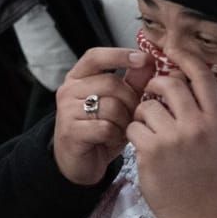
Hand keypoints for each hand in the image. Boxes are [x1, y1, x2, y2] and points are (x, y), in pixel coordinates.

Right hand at [53, 48, 155, 186]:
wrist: (78, 162)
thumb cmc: (99, 129)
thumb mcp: (118, 102)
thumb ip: (132, 81)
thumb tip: (149, 60)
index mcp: (77, 78)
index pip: (95, 57)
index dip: (120, 55)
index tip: (142, 59)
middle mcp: (68, 90)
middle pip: (111, 84)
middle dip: (131, 100)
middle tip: (134, 114)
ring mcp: (66, 111)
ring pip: (111, 106)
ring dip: (124, 121)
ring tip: (121, 129)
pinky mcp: (71, 132)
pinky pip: (105, 127)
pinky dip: (115, 136)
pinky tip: (112, 140)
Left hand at [126, 51, 216, 217]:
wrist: (199, 216)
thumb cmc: (206, 178)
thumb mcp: (216, 141)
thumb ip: (201, 113)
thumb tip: (179, 80)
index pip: (203, 77)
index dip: (186, 58)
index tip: (173, 49)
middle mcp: (198, 125)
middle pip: (169, 84)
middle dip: (155, 86)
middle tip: (150, 96)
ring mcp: (174, 138)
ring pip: (146, 105)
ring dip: (141, 114)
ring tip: (148, 130)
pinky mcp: (151, 151)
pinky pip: (133, 126)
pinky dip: (133, 134)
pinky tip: (142, 147)